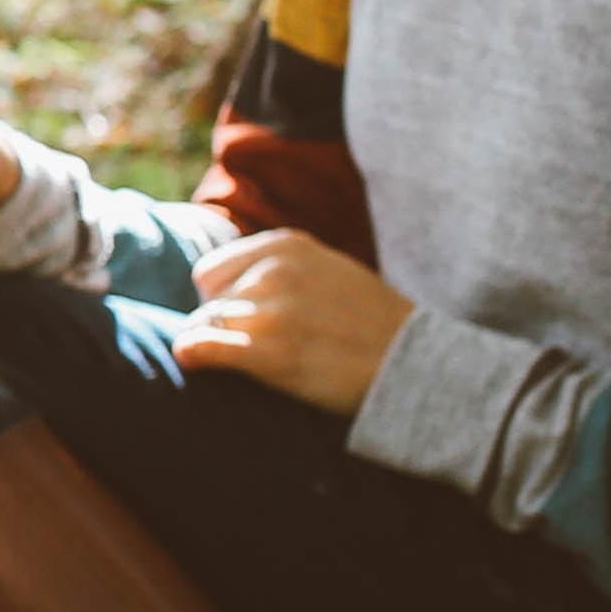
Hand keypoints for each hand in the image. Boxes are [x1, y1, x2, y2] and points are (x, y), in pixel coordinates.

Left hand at [174, 227, 413, 415]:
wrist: (416, 365)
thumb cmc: (372, 325)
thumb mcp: (327, 270)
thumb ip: (278, 268)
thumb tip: (221, 286)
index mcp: (286, 246)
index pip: (212, 272)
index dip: (222, 301)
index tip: (243, 323)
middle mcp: (273, 271)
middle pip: (210, 302)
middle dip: (225, 326)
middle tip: (258, 349)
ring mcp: (270, 310)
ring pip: (206, 325)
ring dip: (221, 346)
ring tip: (256, 364)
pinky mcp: (269, 352)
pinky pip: (201, 347)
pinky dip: (194, 356)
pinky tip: (199, 364)